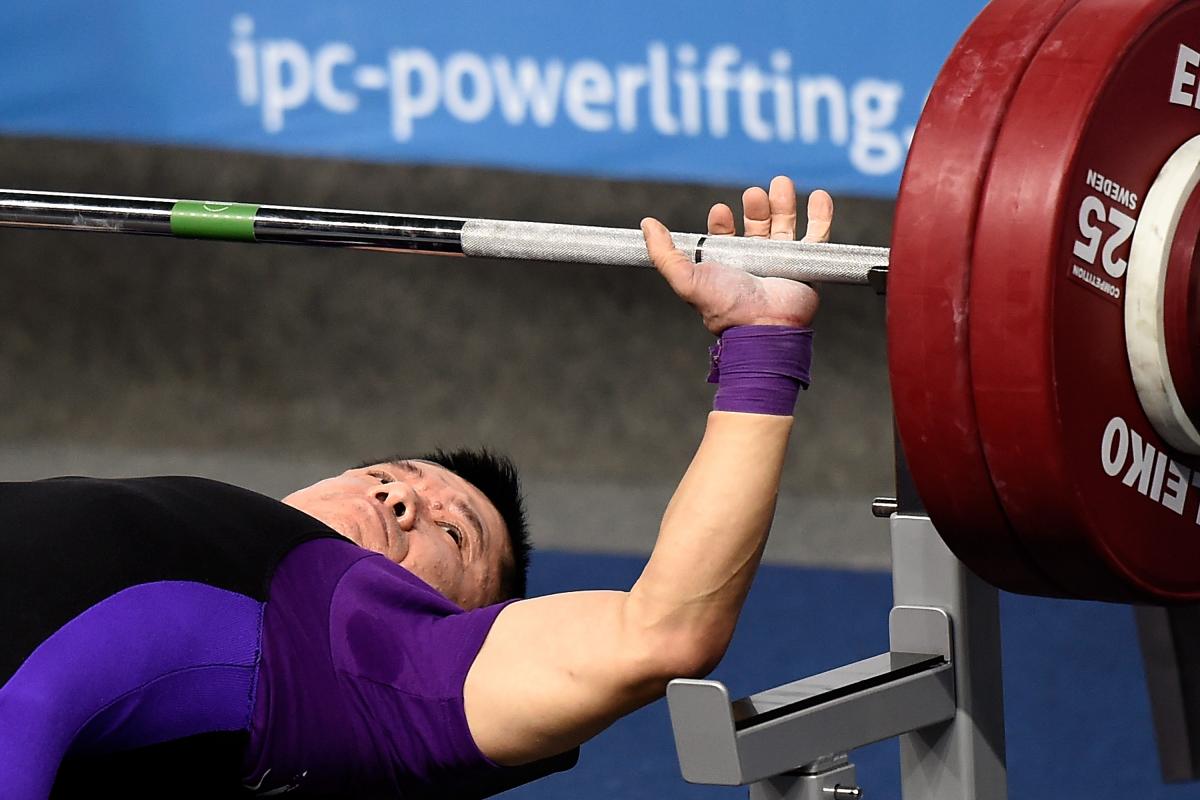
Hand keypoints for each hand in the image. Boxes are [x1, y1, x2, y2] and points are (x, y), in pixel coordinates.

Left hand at [641, 176, 830, 334]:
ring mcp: (781, 263)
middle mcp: (754, 262)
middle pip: (757, 224)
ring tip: (781, 184)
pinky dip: (820, 215)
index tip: (720, 211)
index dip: (722, 221)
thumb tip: (646, 224)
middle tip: (755, 194)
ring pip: (785, 225)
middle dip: (756, 205)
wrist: (762, 328)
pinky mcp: (807, 266)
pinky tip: (819, 195)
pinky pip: (817, 236)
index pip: (725, 235)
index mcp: (727, 265)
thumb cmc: (724, 307)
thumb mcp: (685, 278)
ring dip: (784, 203)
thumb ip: (664, 253)